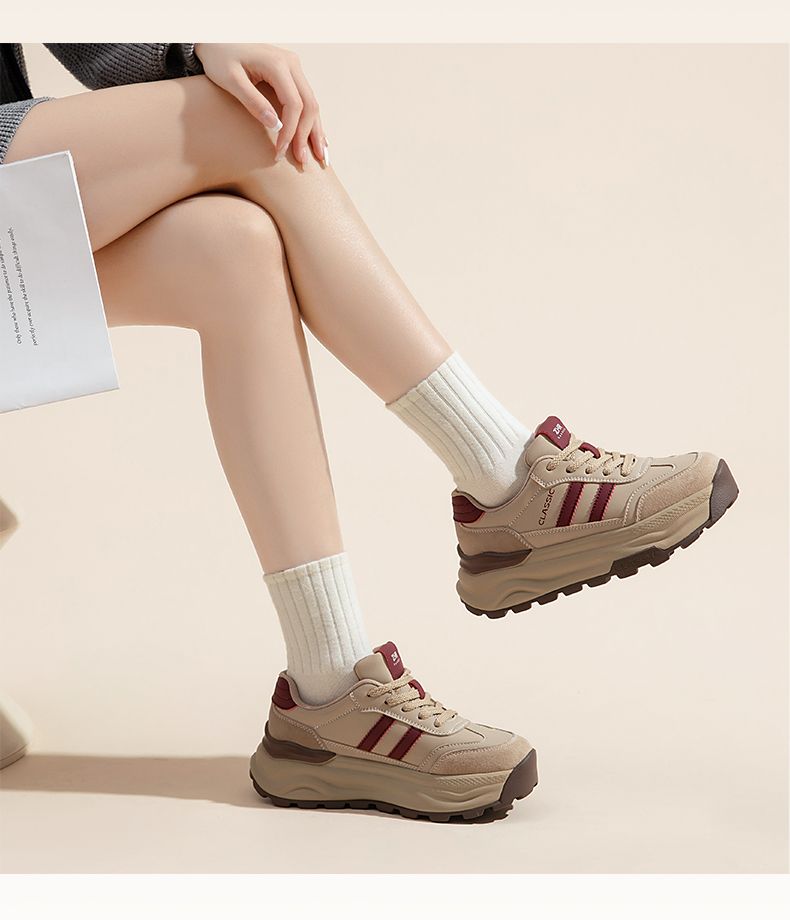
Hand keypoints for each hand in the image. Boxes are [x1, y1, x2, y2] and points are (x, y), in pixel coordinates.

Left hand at [194, 43, 327, 166]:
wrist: (217, 39)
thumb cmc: (220, 57)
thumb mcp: (230, 80)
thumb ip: (252, 101)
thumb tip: (275, 124)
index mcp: (277, 64)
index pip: (294, 104)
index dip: (290, 131)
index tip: (280, 151)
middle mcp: (291, 64)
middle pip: (309, 105)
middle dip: (307, 136)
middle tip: (303, 161)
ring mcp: (294, 68)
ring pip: (312, 103)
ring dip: (315, 131)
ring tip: (319, 157)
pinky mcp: (292, 74)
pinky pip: (306, 100)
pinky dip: (311, 121)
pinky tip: (317, 139)